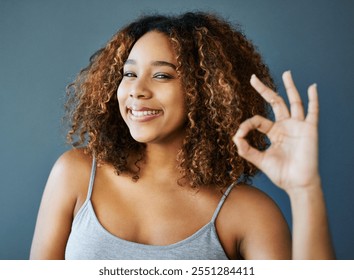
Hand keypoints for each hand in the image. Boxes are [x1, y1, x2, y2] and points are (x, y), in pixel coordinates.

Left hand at [233, 71, 319, 192]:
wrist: (297, 184)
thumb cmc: (280, 173)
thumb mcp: (259, 160)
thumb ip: (246, 150)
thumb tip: (234, 137)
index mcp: (273, 132)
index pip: (258, 120)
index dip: (247, 125)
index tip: (239, 135)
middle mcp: (285, 126)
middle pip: (274, 102)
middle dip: (264, 90)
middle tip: (253, 78)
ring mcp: (297, 126)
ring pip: (293, 102)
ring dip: (290, 87)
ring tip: (286, 73)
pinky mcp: (309, 129)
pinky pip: (312, 111)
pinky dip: (313, 99)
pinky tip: (312, 87)